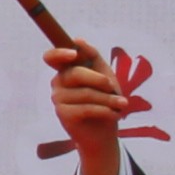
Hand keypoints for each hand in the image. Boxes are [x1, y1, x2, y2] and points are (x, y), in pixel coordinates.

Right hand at [46, 39, 125, 174]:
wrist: (103, 134)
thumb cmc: (105, 100)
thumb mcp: (104, 75)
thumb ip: (92, 56)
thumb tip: (77, 40)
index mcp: (66, 70)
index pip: (52, 57)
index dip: (59, 53)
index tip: (74, 55)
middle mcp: (58, 83)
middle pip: (76, 74)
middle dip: (99, 80)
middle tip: (114, 87)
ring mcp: (58, 100)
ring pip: (85, 93)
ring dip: (109, 99)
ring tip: (122, 105)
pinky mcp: (63, 115)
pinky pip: (86, 108)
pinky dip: (105, 111)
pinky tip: (116, 115)